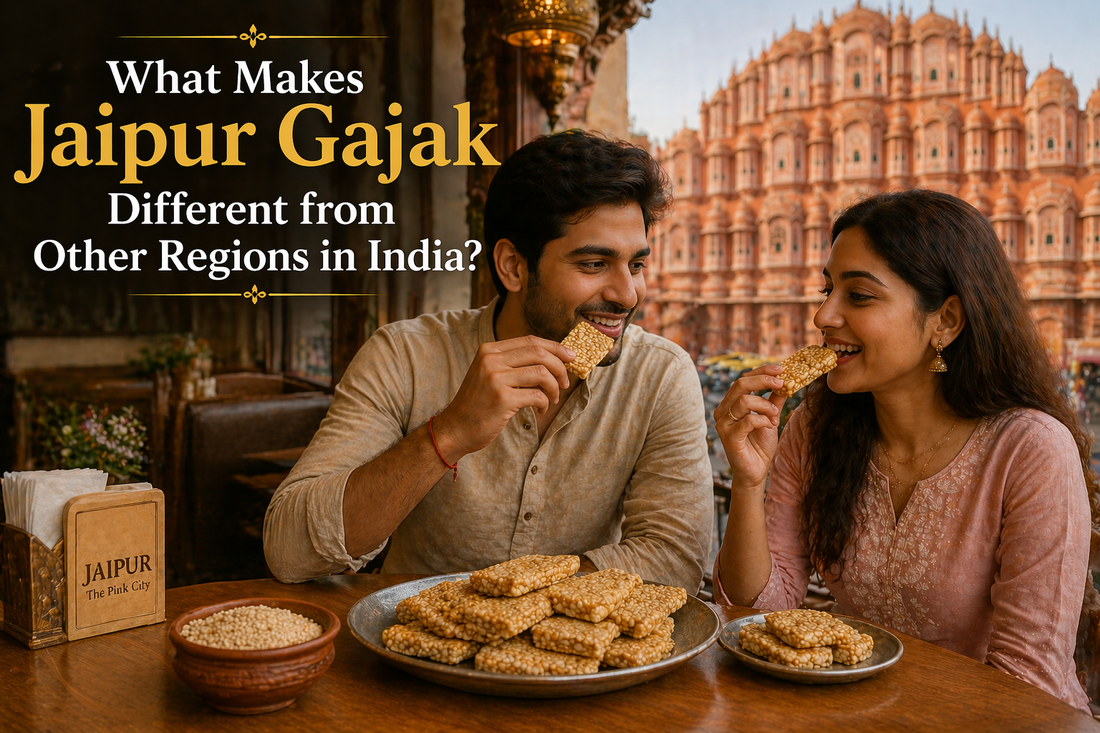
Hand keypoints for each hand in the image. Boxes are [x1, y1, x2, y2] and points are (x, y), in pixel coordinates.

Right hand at [433, 336, 575, 457]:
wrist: (455, 428)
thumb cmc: (478, 403)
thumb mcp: (489, 374)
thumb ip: (513, 363)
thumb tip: (552, 358)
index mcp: (488, 350)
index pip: (530, 341)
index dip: (555, 347)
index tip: (570, 357)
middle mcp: (491, 360)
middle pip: (539, 353)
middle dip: (559, 367)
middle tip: (565, 382)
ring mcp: (495, 379)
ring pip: (542, 373)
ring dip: (554, 387)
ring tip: (553, 398)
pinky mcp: (502, 399)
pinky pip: (537, 395)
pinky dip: (545, 403)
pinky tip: (541, 409)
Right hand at [715, 364, 787, 492]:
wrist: (756, 471)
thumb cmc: (759, 445)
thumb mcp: (770, 418)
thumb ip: (774, 401)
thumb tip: (785, 382)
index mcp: (730, 403)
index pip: (743, 379)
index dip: (762, 371)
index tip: (781, 369)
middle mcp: (723, 411)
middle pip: (740, 384)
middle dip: (763, 381)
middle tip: (782, 384)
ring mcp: (724, 424)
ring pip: (744, 401)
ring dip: (765, 405)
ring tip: (775, 415)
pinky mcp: (729, 437)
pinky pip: (747, 421)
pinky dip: (762, 420)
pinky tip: (769, 426)